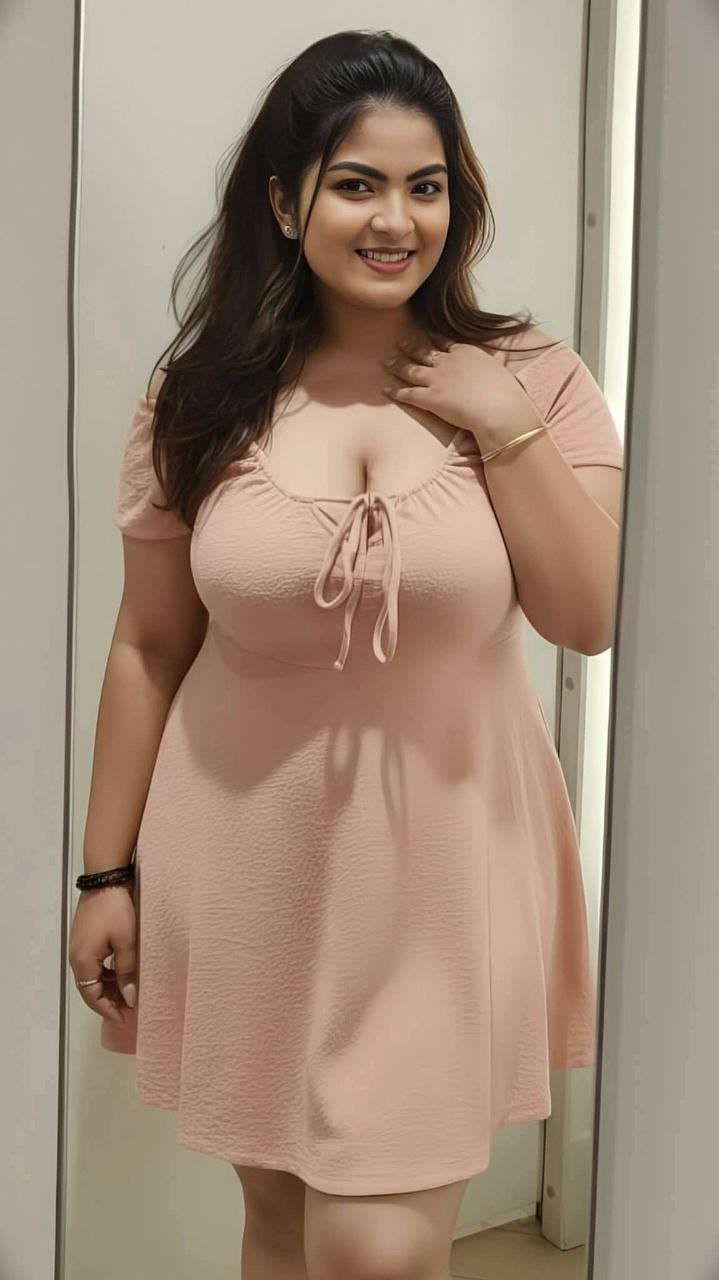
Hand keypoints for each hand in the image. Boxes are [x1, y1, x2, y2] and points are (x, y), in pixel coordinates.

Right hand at [68, 884, 137, 1025]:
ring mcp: (79, 946)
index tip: (124, 1018)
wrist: (106, 879)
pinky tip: (121, 972)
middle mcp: (77, 957)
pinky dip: (106, 973)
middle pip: (89, 988)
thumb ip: (127, 972)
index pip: (91, 997)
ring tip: (128, 992)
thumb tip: (129, 998)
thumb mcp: (126, 943)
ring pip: (92, 976)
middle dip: (108, 1000)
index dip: (107, 1010)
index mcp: (83, 961)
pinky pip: (93, 963)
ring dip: (108, 987)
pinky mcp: (85, 937)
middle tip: (129, 1008)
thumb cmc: (116, 910)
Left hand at [381, 336, 543, 440]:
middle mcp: (448, 361)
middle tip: (399, 343)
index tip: (426, 335)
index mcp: (466, 351)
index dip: (434, 340)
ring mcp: (437, 379)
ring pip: (411, 369)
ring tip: (387, 362)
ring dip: (398, 365)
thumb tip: (500, 356)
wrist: (498, 408)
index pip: (446, 343)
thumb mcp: (501, 370)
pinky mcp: (430, 398)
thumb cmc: (505, 392)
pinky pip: (408, 393)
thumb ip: (494, 362)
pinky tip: (385, 390)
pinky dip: (395, 391)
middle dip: (410, 347)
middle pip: (424, 352)